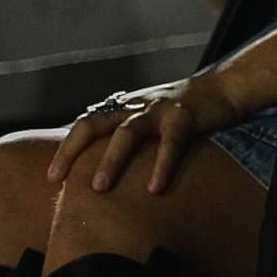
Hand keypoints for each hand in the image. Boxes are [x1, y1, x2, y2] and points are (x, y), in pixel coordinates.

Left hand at [48, 72, 246, 195]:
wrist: (226, 87)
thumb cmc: (183, 113)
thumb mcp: (149, 119)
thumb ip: (128, 137)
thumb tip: (101, 173)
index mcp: (124, 108)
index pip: (85, 125)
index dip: (66, 149)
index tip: (51, 178)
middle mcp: (135, 105)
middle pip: (94, 124)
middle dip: (73, 152)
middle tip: (59, 182)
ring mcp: (159, 109)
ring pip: (127, 133)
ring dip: (110, 161)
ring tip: (98, 188)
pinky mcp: (185, 116)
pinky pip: (170, 143)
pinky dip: (161, 165)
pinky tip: (154, 188)